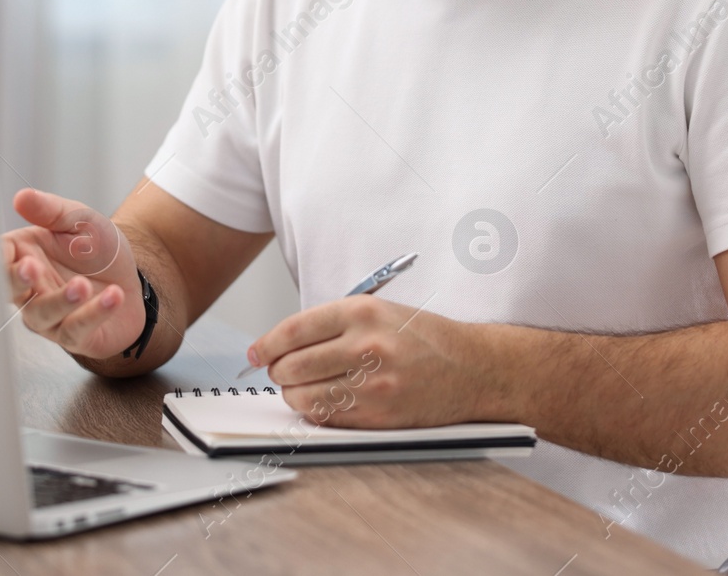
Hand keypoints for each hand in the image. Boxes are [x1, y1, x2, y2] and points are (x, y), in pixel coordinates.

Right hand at [1, 189, 144, 359]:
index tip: (11, 252)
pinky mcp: (74, 336)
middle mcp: (30, 288)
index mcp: (23, 255)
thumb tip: (22, 196)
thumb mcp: (79, 220)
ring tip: (82, 285)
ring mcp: (49, 316)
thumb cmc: (98, 250)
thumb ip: (50, 210)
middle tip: (30, 267)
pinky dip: (95, 313)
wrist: (133, 278)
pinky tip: (113, 296)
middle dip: (16, 280)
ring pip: (41, 314)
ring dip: (61, 300)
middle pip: (9, 290)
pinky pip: (76, 330)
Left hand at [248, 298, 483, 428]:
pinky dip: (315, 410)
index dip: (266, 344)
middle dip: (277, 371)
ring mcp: (372, 384)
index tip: (256, 352)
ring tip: (300, 387)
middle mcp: (366, 346)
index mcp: (362, 312)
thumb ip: (330, 323)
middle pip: (292, 366)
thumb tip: (280, 344)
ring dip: (293, 394)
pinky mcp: (378, 416)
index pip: (293, 331)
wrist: (471, 367)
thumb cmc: (423, 336)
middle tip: (279, 370)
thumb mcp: (378, 309)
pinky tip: (324, 399)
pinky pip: (327, 417)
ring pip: (304, 397)